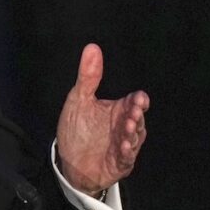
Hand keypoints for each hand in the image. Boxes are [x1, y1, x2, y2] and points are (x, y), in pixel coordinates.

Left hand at [56, 43, 149, 196]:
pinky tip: (123, 147)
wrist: (69, 161)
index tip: (139, 97)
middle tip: (134, 111)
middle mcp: (123, 127)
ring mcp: (123, 145)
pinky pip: (126, 158)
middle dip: (137, 115)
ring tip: (128, 126)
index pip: (132, 102)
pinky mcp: (119, 162)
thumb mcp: (79, 100)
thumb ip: (88, 76)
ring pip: (134, 138)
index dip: (138, 100)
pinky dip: (126, 152)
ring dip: (132, 132)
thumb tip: (92, 47)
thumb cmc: (77, 129)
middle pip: (136, 119)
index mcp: (117, 110)